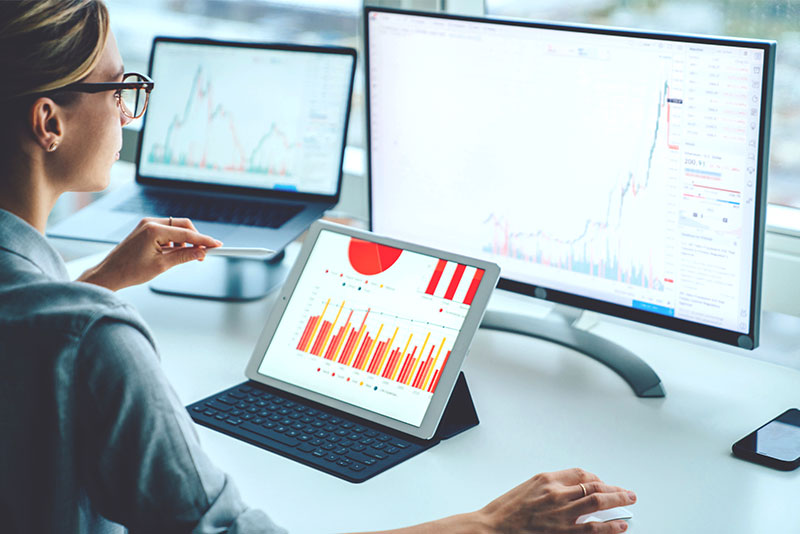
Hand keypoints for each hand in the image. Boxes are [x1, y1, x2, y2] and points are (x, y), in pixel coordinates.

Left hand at [77, 217, 221, 290]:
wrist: (109, 273)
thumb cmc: (130, 271)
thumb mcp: (162, 265)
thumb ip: (184, 256)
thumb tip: (202, 253)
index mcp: (154, 230)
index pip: (187, 233)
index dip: (204, 240)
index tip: (218, 245)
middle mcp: (150, 223)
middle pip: (183, 225)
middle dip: (195, 239)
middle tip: (203, 254)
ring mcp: (147, 224)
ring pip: (176, 228)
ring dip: (184, 241)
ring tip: (183, 258)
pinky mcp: (145, 229)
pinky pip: (167, 231)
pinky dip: (174, 241)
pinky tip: (172, 254)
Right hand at [475, 468, 634, 533]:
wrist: (493, 528)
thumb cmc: (506, 510)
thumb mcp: (528, 488)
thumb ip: (551, 486)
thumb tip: (574, 487)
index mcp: (546, 480)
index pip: (580, 474)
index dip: (596, 478)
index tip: (604, 484)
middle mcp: (555, 494)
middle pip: (592, 487)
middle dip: (614, 489)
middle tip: (628, 493)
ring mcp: (560, 515)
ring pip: (596, 503)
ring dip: (616, 503)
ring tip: (629, 503)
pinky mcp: (562, 533)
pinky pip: (591, 529)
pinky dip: (609, 527)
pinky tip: (619, 526)